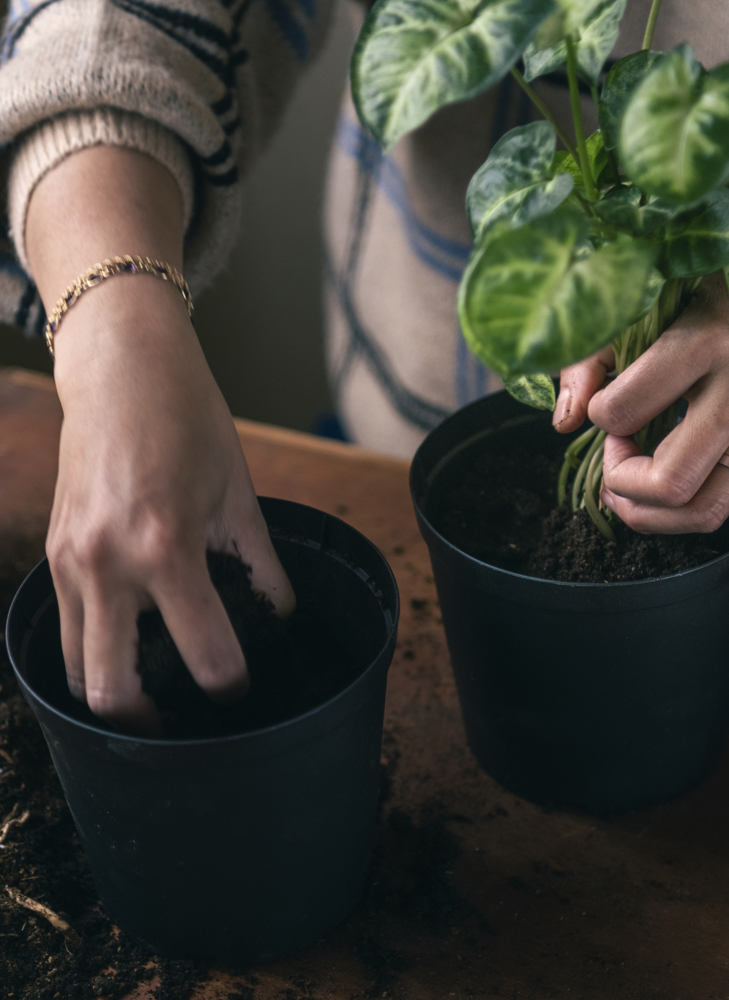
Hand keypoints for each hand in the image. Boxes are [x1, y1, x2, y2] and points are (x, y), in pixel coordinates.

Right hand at [26, 145, 293, 733]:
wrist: (120, 368)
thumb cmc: (189, 419)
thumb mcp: (240, 493)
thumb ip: (262, 565)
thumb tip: (283, 614)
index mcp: (164, 546)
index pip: (205, 652)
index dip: (233, 683)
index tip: (245, 685)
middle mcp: (104, 564)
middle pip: (113, 689)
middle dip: (154, 719)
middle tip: (189, 716)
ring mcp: (67, 562)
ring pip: (76, 668)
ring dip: (115, 693)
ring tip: (157, 691)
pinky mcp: (50, 555)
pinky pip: (64, 629)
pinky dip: (93, 653)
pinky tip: (129, 647)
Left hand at [554, 223, 728, 611]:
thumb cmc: (725, 277)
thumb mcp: (659, 291)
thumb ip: (597, 349)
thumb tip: (562, 420)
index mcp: (705, 341)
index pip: (623, 411)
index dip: (598, 419)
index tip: (603, 409)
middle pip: (671, 478)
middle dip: (623, 482)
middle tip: (616, 458)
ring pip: (713, 507)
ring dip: (659, 517)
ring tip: (635, 492)